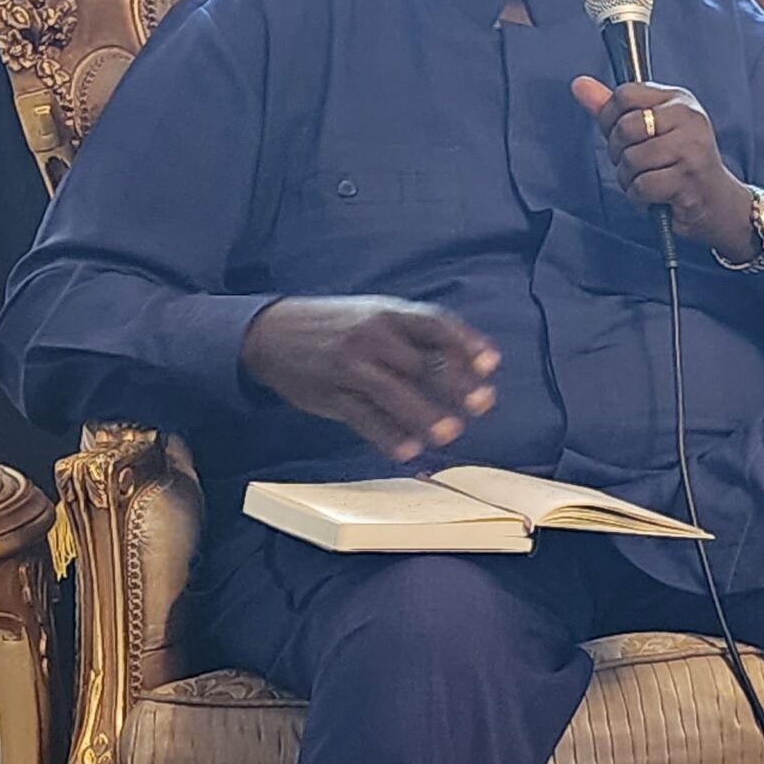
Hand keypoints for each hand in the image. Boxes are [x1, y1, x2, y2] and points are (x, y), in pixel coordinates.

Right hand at [242, 296, 497, 464]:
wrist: (272, 330)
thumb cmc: (340, 326)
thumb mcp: (377, 316)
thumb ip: (418, 336)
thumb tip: (469, 362)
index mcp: (388, 313)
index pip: (435, 324)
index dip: (465, 343)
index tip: (491, 364)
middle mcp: (370, 336)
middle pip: (420, 362)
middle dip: (454, 385)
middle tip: (482, 404)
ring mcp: (348, 365)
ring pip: (392, 391)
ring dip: (423, 414)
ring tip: (450, 433)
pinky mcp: (329, 393)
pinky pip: (362, 417)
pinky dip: (386, 435)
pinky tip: (408, 450)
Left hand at [570, 77, 758, 263]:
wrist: (718, 203)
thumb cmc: (680, 164)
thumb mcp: (649, 129)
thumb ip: (614, 109)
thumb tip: (579, 85)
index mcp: (678, 100)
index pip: (625, 94)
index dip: (610, 118)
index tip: (622, 136)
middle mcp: (689, 119)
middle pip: (625, 128)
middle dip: (619, 153)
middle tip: (637, 164)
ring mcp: (691, 149)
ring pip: (631, 159)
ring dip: (630, 178)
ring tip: (648, 180)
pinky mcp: (688, 179)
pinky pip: (641, 186)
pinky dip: (640, 197)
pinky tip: (655, 196)